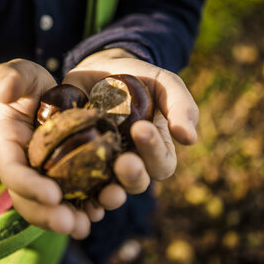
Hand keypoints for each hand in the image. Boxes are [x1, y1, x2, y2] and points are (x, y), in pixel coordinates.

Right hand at [0, 59, 100, 238]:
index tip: (52, 195)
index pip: (12, 170)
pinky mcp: (64, 177)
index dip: (28, 185)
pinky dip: (84, 209)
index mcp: (7, 146)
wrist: (42, 98)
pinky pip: (71, 199)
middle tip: (70, 223)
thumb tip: (4, 89)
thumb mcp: (19, 74)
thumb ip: (9, 76)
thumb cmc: (28, 86)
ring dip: (67, 219)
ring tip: (86, 226)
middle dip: (47, 215)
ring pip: (49, 207)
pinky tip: (99, 212)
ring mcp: (43, 176)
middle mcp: (23, 167)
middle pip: (28, 200)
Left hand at [63, 48, 198, 206]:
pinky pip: (78, 185)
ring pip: (109, 190)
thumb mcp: (163, 83)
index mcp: (155, 149)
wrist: (98, 70)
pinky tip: (74, 188)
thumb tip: (190, 139)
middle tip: (124, 162)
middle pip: (137, 183)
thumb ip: (180, 106)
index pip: (161, 163)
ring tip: (103, 186)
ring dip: (109, 193)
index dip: (154, 151)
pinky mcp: (76, 162)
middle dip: (132, 175)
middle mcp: (131, 162)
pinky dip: (78, 192)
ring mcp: (103, 165)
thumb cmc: (138, 78)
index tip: (141, 129)